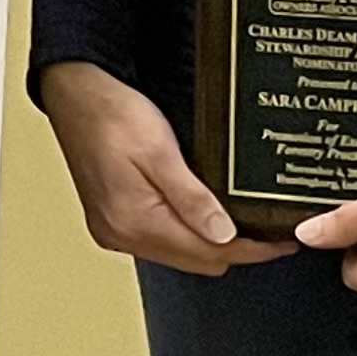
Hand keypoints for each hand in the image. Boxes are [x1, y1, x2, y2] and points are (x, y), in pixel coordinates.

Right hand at [31, 60, 291, 273]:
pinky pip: (161, 241)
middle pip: (195, 261)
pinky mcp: (112, 220)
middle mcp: (120, 233)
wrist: (75, 94)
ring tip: (245, 223)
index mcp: (132, 220)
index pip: (207, 252)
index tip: (281, 242)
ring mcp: (114, 230)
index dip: (252, 250)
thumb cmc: (112, 114)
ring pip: (179, 254)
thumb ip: (192, 198)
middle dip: (236, 250)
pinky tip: (205, 216)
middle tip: (270, 230)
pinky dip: (187, 234)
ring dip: (212, 243)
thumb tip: (223, 235)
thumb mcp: (160, 151)